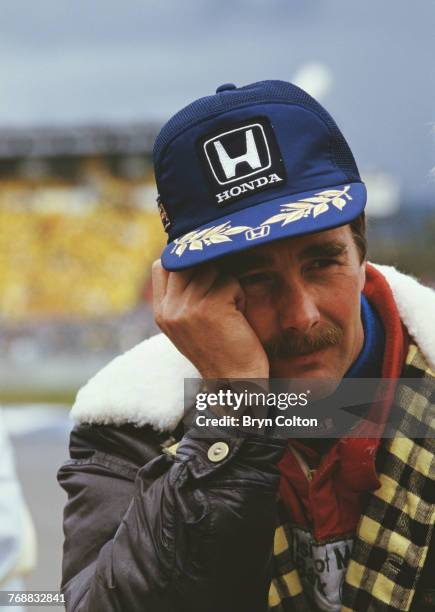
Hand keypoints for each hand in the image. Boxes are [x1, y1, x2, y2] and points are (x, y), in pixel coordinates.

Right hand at [152, 259, 268, 379]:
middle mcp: (169, 308)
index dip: (184, 263)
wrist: (235, 384)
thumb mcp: (187, 323)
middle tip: (220, 299)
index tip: (202, 276)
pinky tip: (237, 318)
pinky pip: (230, 281)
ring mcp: (188, 306)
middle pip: (189, 262)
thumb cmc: (219, 351)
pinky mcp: (210, 306)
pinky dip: (239, 296)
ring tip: (228, 312)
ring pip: (212, 269)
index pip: (163, 265)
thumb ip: (181, 295)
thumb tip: (190, 257)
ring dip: (227, 286)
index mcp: (161, 312)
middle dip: (210, 272)